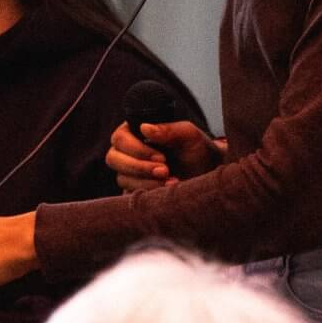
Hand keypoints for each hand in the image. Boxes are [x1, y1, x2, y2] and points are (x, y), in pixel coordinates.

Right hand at [106, 117, 224, 189]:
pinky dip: (148, 194)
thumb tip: (144, 128)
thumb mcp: (188, 135)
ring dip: (146, 181)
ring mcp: (129, 173)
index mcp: (136, 132)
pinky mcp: (134, 191)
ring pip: (122, 178)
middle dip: (139, 167)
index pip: (119, 138)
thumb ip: (168, 129)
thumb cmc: (197, 150)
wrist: (208, 175)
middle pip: (113, 158)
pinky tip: (166, 191)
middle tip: (165, 170)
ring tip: (172, 180)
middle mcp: (128, 152)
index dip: (137, 149)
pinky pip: (129, 195)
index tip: (161, 157)